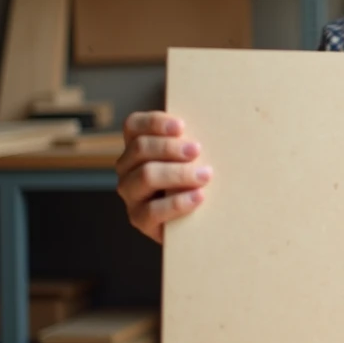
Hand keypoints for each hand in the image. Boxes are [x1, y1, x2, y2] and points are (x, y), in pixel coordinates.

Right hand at [115, 111, 210, 242]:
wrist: (196, 219)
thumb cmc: (196, 177)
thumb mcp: (192, 156)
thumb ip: (191, 142)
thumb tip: (216, 125)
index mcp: (137, 146)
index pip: (133, 125)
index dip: (154, 123)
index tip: (181, 126)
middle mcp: (127, 167)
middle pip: (140, 148)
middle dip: (170, 147)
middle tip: (197, 150)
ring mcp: (131, 193)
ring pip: (146, 175)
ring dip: (178, 173)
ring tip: (205, 175)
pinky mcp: (139, 219)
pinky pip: (152, 210)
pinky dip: (178, 202)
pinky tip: (199, 197)